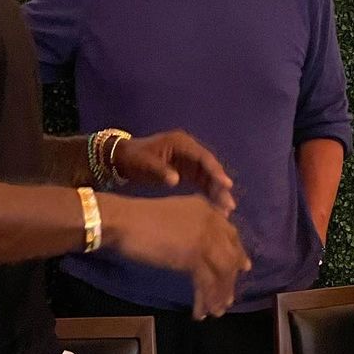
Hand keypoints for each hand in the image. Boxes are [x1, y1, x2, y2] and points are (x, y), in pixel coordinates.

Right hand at [102, 195, 250, 318]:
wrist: (124, 221)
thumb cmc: (140, 218)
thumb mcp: (174, 216)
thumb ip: (192, 227)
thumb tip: (201, 248)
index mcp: (206, 209)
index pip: (230, 234)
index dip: (237, 253)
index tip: (242, 268)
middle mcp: (211, 222)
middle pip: (230, 255)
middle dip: (230, 279)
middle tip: (228, 298)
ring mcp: (204, 239)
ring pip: (222, 271)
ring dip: (219, 294)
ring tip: (216, 312)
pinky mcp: (193, 257)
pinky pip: (206, 283)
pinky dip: (204, 300)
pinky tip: (200, 313)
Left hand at [113, 131, 235, 215]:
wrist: (123, 159)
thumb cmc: (134, 158)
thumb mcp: (145, 164)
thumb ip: (161, 171)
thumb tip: (176, 180)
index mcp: (181, 143)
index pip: (203, 157)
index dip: (215, 171)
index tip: (226, 184)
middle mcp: (189, 150)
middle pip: (210, 168)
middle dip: (220, 186)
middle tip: (229, 204)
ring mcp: (189, 161)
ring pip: (208, 177)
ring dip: (217, 192)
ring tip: (226, 210)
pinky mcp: (187, 171)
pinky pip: (202, 182)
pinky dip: (208, 194)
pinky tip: (215, 207)